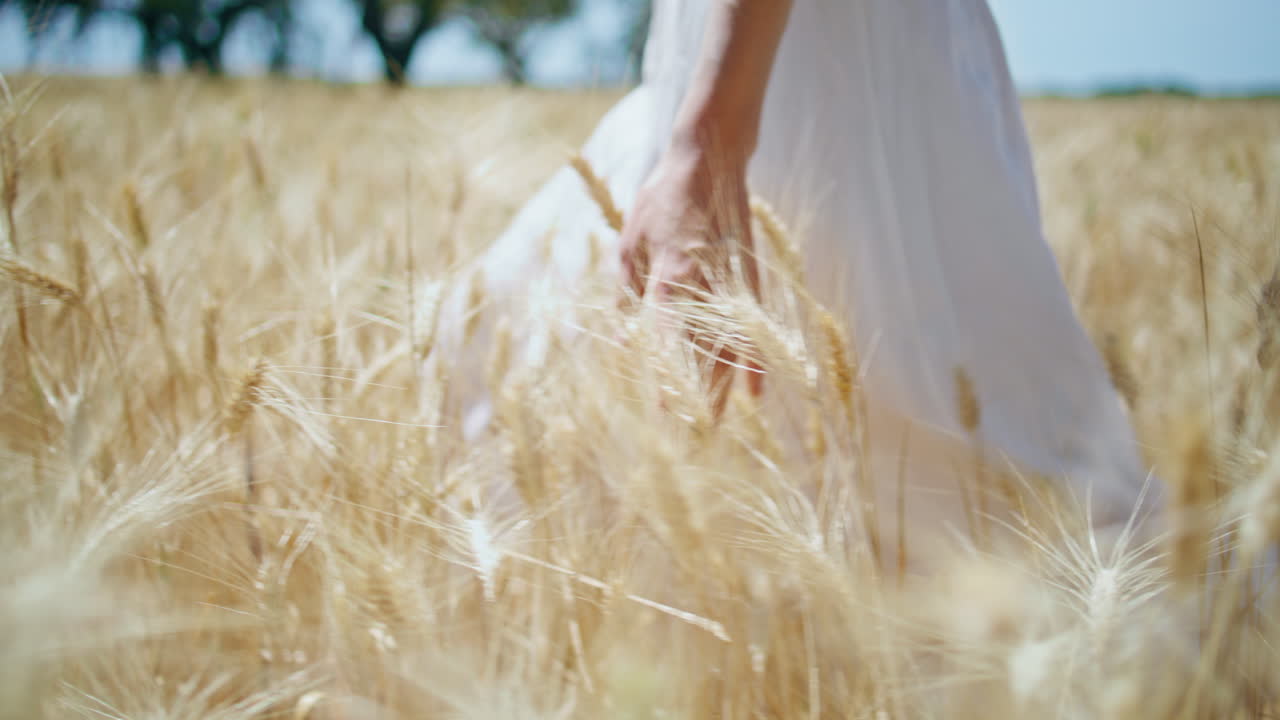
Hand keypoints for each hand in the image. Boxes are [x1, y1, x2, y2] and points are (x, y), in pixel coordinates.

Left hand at [619, 141, 763, 415]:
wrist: (710, 159)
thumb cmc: (661, 200)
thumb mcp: (630, 243)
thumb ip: (628, 293)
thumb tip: (627, 342)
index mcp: (668, 277)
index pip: (666, 343)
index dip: (666, 384)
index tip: (663, 419)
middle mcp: (703, 287)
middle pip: (702, 356)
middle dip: (696, 401)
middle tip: (691, 442)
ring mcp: (730, 284)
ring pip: (729, 348)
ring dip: (723, 392)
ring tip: (719, 430)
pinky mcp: (748, 279)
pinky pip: (751, 330)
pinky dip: (752, 362)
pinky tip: (755, 392)